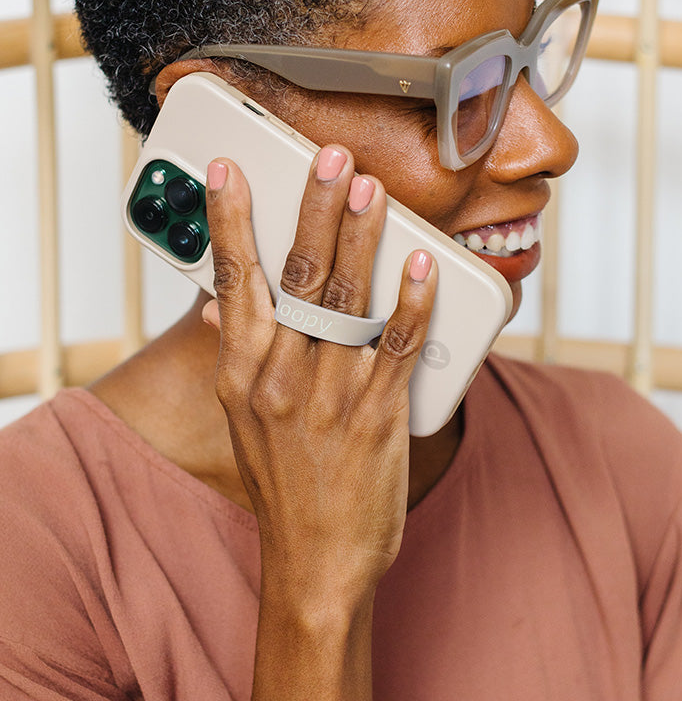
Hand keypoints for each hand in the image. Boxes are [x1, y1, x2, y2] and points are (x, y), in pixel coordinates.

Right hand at [202, 146, 436, 601]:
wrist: (314, 564)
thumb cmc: (282, 484)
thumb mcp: (242, 420)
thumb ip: (236, 354)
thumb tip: (218, 304)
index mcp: (242, 372)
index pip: (232, 279)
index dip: (230, 219)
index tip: (231, 169)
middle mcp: (280, 376)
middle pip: (297, 276)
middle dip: (313, 208)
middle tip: (329, 157)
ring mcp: (329, 395)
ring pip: (347, 300)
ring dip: (361, 239)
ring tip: (372, 190)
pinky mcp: (377, 416)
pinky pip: (398, 347)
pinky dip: (411, 302)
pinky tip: (423, 265)